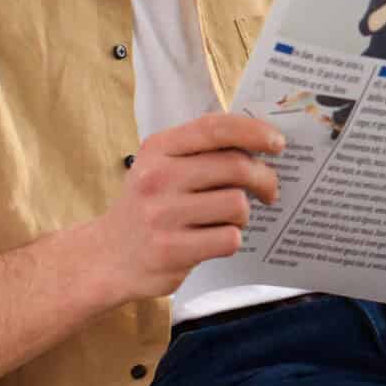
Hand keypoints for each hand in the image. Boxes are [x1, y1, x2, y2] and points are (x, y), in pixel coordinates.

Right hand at [96, 113, 282, 301]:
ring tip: (227, 219)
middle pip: (236, 167)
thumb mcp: (161, 167)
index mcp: (158, 149)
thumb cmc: (149, 207)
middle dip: (264, 178)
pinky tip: (212, 240)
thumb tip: (262, 143)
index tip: (278, 143)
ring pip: (237, 205)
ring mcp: (162, 215)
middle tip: (269, 190)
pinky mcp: (171, 250)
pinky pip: (229, 239)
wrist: (107, 257)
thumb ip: (203, 152)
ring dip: (243, 215)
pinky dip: (230, 240)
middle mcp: (157, 177)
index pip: (215, 128)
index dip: (254, 131)